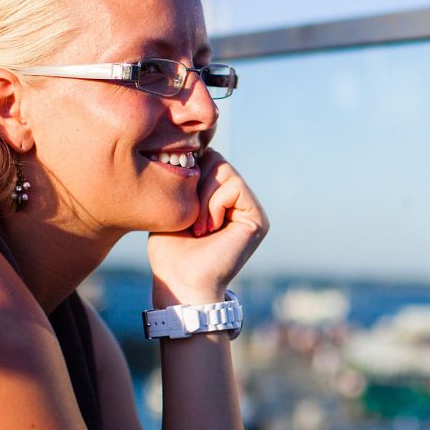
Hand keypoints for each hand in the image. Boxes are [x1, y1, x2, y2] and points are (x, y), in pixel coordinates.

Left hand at [147, 149, 268, 305]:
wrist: (181, 281)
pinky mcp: (257, 218)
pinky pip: (234, 186)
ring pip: (223, 170)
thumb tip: (194, 149)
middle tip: (188, 219)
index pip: (207, 160)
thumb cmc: (171, 250)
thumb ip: (186, 179)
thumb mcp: (173, 205)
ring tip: (197, 227)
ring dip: (202, 197)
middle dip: (195, 184)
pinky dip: (213, 203)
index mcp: (222, 198)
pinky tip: (208, 228)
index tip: (178, 204)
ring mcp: (251, 209)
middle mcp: (240, 201)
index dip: (188, 173)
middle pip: (216, 160)